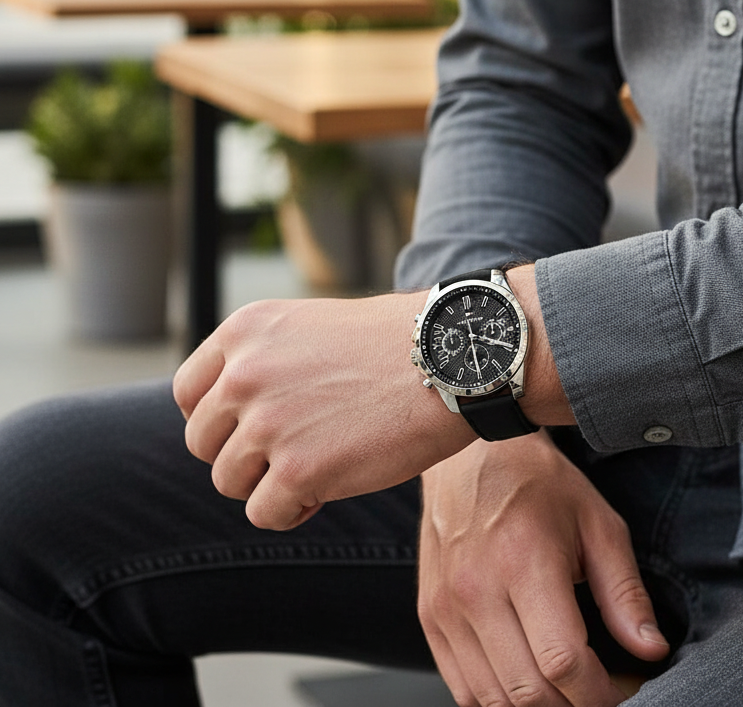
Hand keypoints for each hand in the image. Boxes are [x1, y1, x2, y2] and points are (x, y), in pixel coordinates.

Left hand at [173, 292, 473, 529]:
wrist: (452, 358)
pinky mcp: (296, 470)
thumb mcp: (312, 329)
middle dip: (243, 454)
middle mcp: (244, 374)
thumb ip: (265, 362)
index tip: (248, 429)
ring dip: (269, 482)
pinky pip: (265, 513)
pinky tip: (330, 487)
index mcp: (246, 331)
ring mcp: (267, 423)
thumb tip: (236, 418)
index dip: (216, 420)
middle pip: (204, 442)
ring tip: (320, 465)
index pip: (188, 392)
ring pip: (230, 482)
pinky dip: (294, 510)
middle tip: (293, 450)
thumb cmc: (396, 344)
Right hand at [419, 430, 669, 706]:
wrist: (469, 453)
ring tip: (567, 687)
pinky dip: (498, 699)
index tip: (625, 690)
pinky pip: (462, 688)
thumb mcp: (597, 523)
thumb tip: (650, 649)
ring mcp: (446, 606)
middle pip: (528, 691)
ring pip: (492, 699)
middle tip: (601, 691)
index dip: (601, 693)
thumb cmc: (535, 481)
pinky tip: (527, 680)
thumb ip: (624, 592)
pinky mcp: (429, 615)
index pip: (563, 661)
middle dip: (574, 704)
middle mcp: (476, 588)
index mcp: (523, 561)